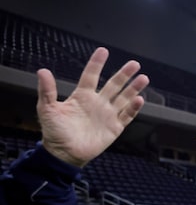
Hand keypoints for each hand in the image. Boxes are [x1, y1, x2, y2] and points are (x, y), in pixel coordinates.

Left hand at [37, 47, 149, 167]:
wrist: (64, 153)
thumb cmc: (54, 132)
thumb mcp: (47, 109)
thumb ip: (47, 90)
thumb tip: (42, 71)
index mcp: (82, 96)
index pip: (91, 76)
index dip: (97, 64)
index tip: (103, 51)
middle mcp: (97, 103)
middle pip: (114, 85)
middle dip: (124, 74)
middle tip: (134, 64)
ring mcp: (107, 115)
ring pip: (124, 98)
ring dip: (133, 88)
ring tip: (143, 78)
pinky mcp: (114, 128)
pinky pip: (126, 115)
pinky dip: (133, 108)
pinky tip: (139, 100)